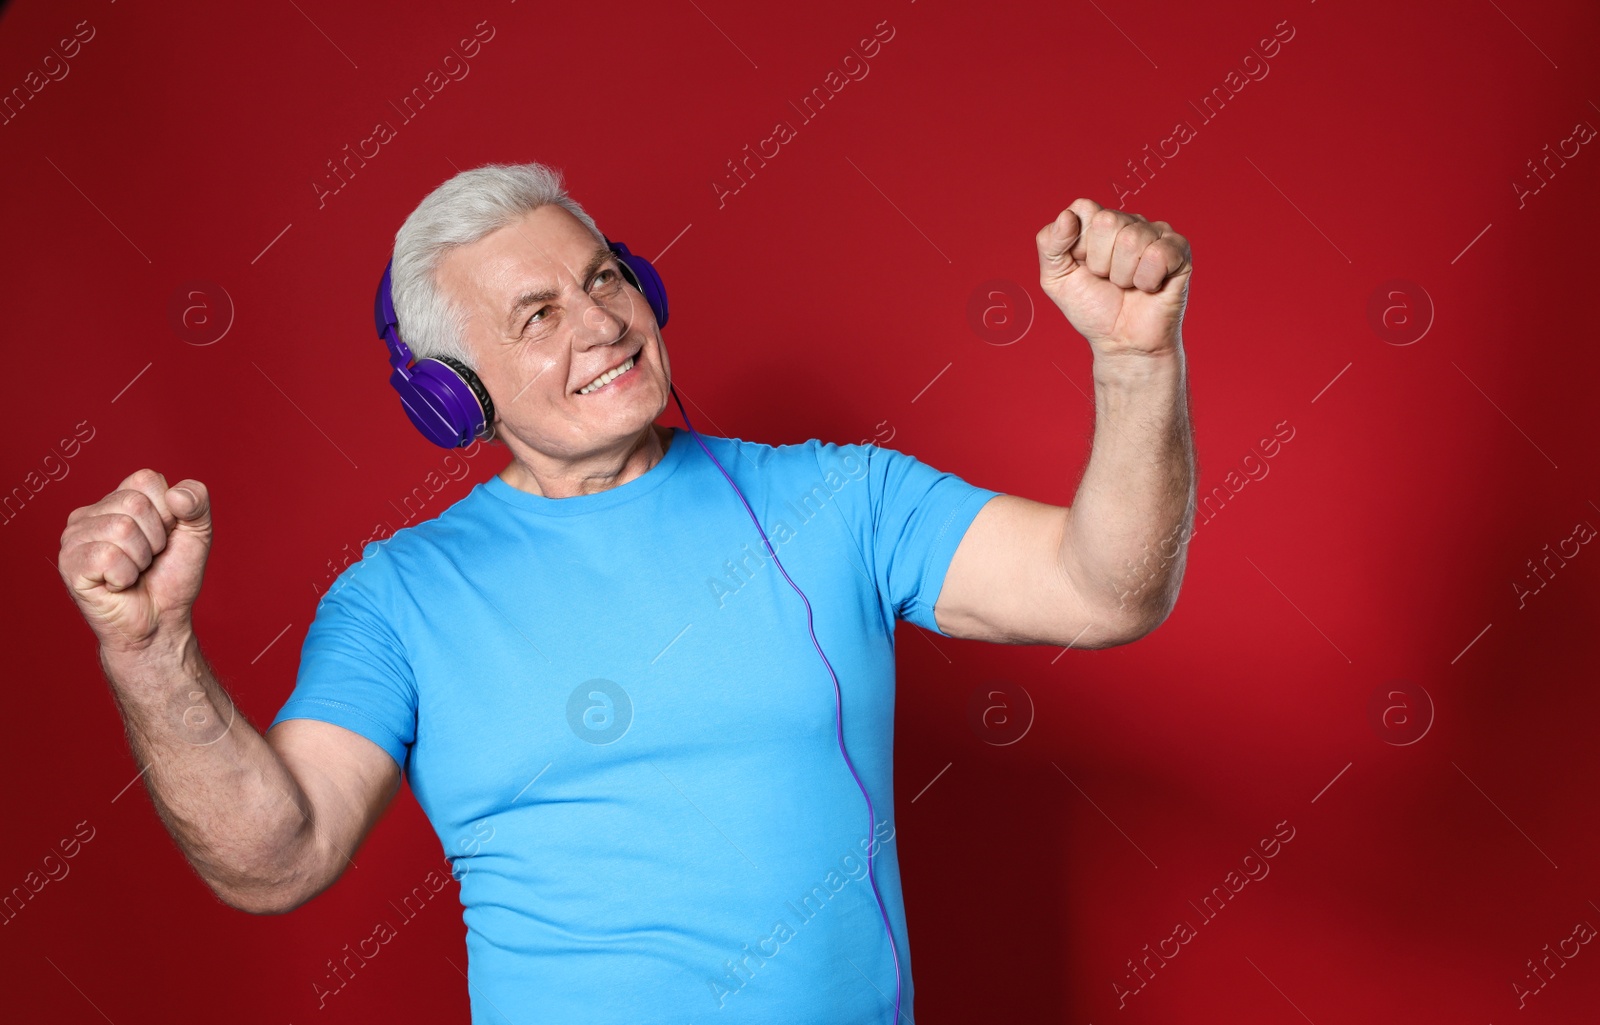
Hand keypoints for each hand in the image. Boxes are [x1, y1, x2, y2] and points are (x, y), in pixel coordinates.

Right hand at [58, 469, 212, 653]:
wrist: (160, 621)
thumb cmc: (172, 577)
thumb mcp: (197, 533)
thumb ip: (196, 502)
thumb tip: (176, 494)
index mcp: (118, 499)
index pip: (146, 479)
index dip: (168, 512)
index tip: (164, 537)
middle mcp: (91, 513)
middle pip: (134, 504)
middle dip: (155, 539)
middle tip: (148, 559)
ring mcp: (75, 537)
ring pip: (122, 530)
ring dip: (141, 559)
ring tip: (134, 572)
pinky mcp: (69, 563)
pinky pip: (107, 556)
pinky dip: (124, 576)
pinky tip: (117, 584)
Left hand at [1036, 199, 1191, 357]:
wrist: (1121, 342)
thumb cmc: (1093, 309)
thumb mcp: (1055, 279)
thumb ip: (1049, 244)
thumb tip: (1067, 216)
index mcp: (1098, 222)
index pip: (1084, 208)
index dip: (1079, 244)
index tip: (1084, 267)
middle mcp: (1129, 221)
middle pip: (1107, 220)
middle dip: (1100, 262)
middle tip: (1108, 280)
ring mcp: (1156, 233)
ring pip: (1132, 239)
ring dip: (1123, 276)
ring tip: (1127, 286)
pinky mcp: (1179, 250)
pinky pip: (1158, 254)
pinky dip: (1147, 281)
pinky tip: (1149, 287)